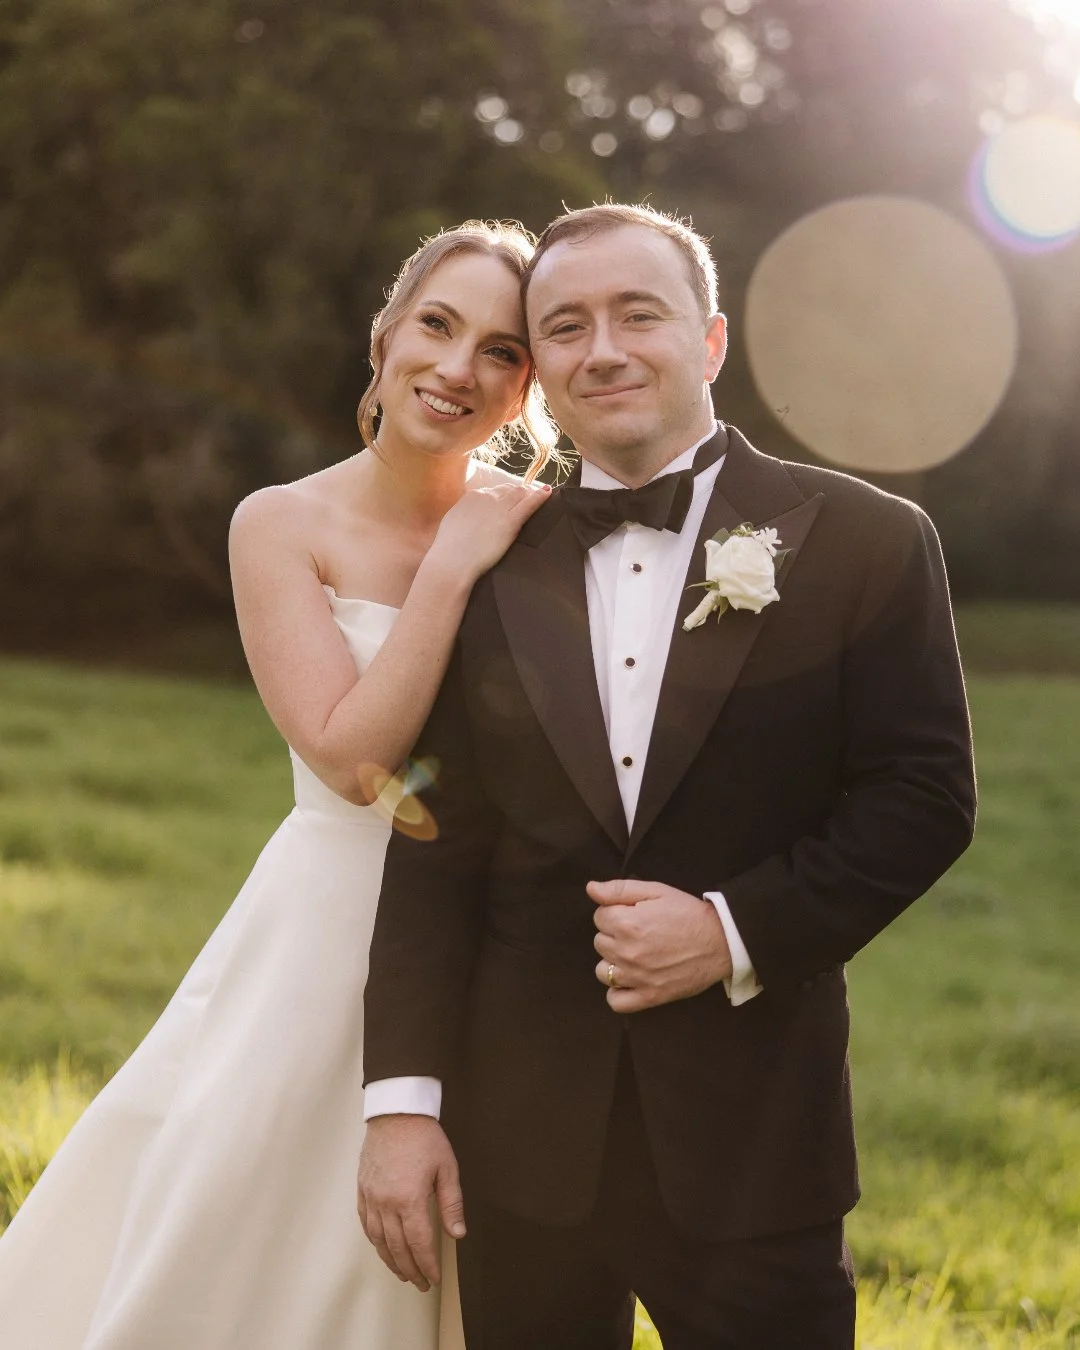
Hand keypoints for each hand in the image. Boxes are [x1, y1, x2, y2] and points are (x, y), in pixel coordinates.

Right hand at [356, 1115, 463, 1291]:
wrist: (396, 1112)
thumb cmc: (424, 1137)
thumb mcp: (447, 1168)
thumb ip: (451, 1204)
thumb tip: (457, 1234)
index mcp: (410, 1199)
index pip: (419, 1244)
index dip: (427, 1265)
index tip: (433, 1279)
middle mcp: (387, 1203)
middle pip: (398, 1248)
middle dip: (411, 1270)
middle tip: (420, 1284)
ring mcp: (371, 1197)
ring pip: (378, 1240)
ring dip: (391, 1261)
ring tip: (403, 1273)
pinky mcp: (362, 1190)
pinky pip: (366, 1224)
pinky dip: (374, 1241)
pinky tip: (382, 1248)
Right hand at [428, 478, 550, 583]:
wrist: (453, 560)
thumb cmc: (449, 548)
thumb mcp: (453, 522)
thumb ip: (464, 514)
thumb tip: (469, 515)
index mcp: (472, 496)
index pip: (494, 491)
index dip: (504, 495)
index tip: (510, 500)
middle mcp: (487, 497)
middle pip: (509, 489)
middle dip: (519, 493)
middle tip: (529, 496)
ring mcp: (499, 508)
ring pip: (520, 493)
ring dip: (530, 493)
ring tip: (540, 494)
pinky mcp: (510, 521)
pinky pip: (528, 505)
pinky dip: (540, 497)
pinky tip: (548, 493)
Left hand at [589, 878, 732, 1012]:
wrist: (720, 941)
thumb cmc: (688, 913)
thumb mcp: (656, 890)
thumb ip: (619, 889)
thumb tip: (591, 889)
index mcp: (627, 923)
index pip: (599, 917)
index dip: (615, 912)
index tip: (633, 914)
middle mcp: (627, 952)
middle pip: (599, 942)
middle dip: (614, 935)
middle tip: (638, 932)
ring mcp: (637, 977)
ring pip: (602, 971)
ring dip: (613, 962)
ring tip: (634, 955)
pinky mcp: (649, 996)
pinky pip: (616, 1001)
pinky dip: (618, 992)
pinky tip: (629, 980)